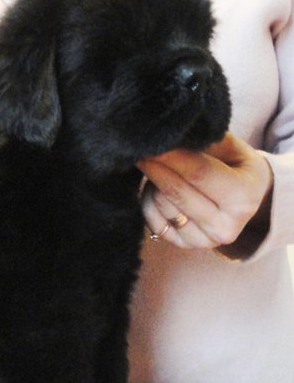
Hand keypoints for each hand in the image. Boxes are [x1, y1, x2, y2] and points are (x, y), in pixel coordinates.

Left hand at [138, 133, 273, 255]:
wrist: (244, 200)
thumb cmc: (234, 166)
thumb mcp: (232, 148)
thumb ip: (205, 142)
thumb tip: (170, 137)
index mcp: (243, 198)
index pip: (199, 173)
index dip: (171, 157)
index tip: (151, 142)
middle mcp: (225, 226)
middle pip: (177, 192)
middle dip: (154, 167)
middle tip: (139, 148)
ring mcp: (203, 241)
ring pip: (161, 206)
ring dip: (153, 182)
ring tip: (158, 166)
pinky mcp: (182, 245)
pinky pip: (152, 220)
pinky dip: (148, 200)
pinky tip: (156, 187)